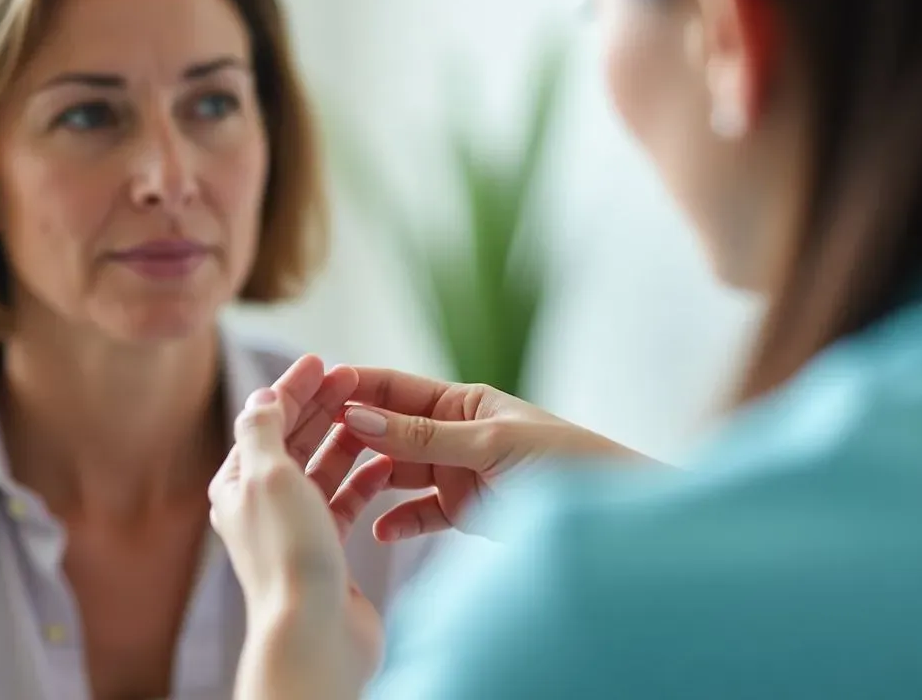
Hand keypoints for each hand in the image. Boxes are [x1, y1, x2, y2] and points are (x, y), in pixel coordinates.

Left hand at [208, 356, 386, 699]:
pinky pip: (346, 501)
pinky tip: (386, 463)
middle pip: (295, 440)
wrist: (314, 632)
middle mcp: (263, 504)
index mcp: (238, 484)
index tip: (324, 362)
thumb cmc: (289, 553)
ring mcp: (297, 528)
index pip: (266, 420)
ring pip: (323, 469)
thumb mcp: (268, 476)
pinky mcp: (328, 550)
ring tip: (373, 416)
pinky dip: (365, 479)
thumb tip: (263, 395)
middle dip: (323, 407)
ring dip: (346, 440)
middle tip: (354, 378)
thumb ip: (263, 429)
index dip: (294, 388)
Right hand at [312, 368, 650, 541]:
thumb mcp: (490, 444)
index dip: (356, 388)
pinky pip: (420, 514)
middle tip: (310, 451)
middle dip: (352, 438)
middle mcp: (455, 434)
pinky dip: (399, 522)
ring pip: (398, 474)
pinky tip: (379, 533)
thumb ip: (424, 437)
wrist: (611, 514)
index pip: (397, 388)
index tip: (313, 393)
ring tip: (335, 494)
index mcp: (464, 402)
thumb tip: (359, 416)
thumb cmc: (564, 462)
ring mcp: (458, 474)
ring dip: (369, 481)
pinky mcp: (465, 512)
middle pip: (389, 431)